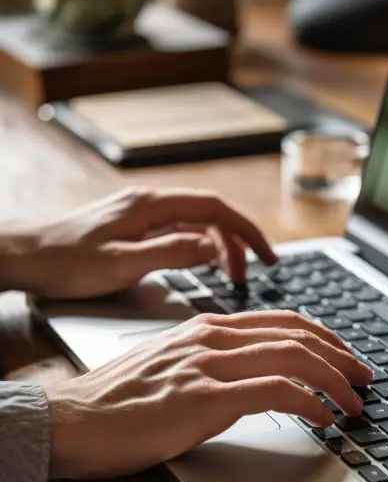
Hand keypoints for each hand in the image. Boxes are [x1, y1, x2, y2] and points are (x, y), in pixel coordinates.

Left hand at [3, 187, 275, 298]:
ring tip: (232, 277)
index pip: (214, 208)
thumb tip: (213, 248)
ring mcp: (141, 216)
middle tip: (252, 274)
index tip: (267, 254)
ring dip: (218, 248)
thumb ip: (171, 252)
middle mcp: (149, 204)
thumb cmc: (65, 261)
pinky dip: (197, 249)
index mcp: (151, 206)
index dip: (245, 230)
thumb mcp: (122, 263)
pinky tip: (200, 267)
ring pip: (194, 225)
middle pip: (209, 216)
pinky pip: (177, 233)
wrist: (25, 257)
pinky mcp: (133, 228)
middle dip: (236, 242)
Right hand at [45, 310, 372, 479]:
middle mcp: (213, 338)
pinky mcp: (206, 398)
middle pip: (297, 334)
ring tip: (355, 401)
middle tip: (365, 377)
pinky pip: (276, 392)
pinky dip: (311, 402)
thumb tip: (250, 379)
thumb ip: (210, 363)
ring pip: (295, 357)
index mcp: (206, 328)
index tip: (345, 356)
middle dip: (341, 355)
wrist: (73, 420)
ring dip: (335, 380)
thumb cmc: (116, 402)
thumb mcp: (170, 368)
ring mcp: (210, 365)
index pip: (281, 321)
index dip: (323, 337)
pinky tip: (325, 418)